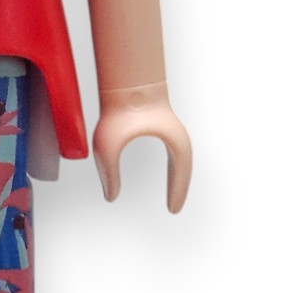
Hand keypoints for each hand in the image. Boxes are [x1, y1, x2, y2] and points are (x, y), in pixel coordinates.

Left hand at [92, 81, 191, 211]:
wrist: (124, 81)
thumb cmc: (119, 109)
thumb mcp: (108, 146)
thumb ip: (108, 173)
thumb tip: (110, 197)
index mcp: (173, 142)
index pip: (181, 173)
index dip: (177, 192)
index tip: (172, 210)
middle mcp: (176, 136)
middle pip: (184, 168)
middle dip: (179, 188)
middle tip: (173, 208)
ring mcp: (170, 129)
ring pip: (180, 160)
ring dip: (176, 177)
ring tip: (172, 196)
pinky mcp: (161, 124)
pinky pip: (172, 152)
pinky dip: (172, 166)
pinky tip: (166, 173)